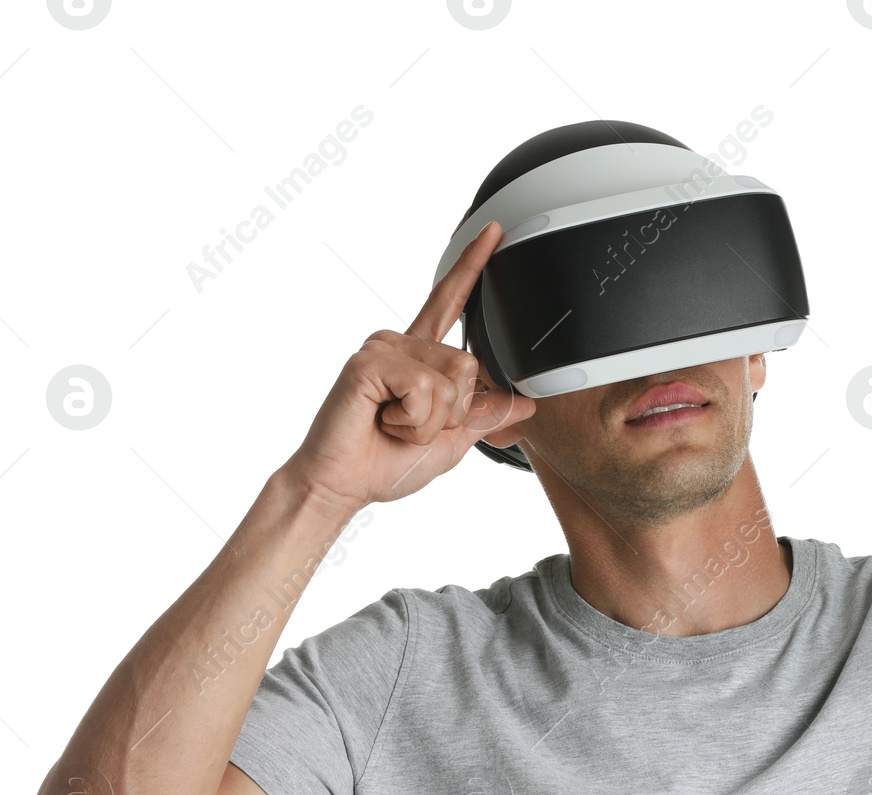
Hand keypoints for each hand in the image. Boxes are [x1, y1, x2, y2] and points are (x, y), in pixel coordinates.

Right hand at [281, 220, 535, 509]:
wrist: (344, 485)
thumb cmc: (386, 462)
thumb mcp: (453, 440)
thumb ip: (486, 415)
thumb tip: (527, 401)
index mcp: (419, 356)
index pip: (450, 303)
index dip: (473, 268)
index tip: (492, 232)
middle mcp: (400, 343)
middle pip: (468, 363)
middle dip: (451, 412)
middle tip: (410, 426)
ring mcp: (383, 348)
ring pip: (451, 378)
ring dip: (431, 421)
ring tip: (393, 425)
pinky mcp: (369, 361)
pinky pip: (424, 388)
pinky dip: (413, 421)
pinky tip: (382, 422)